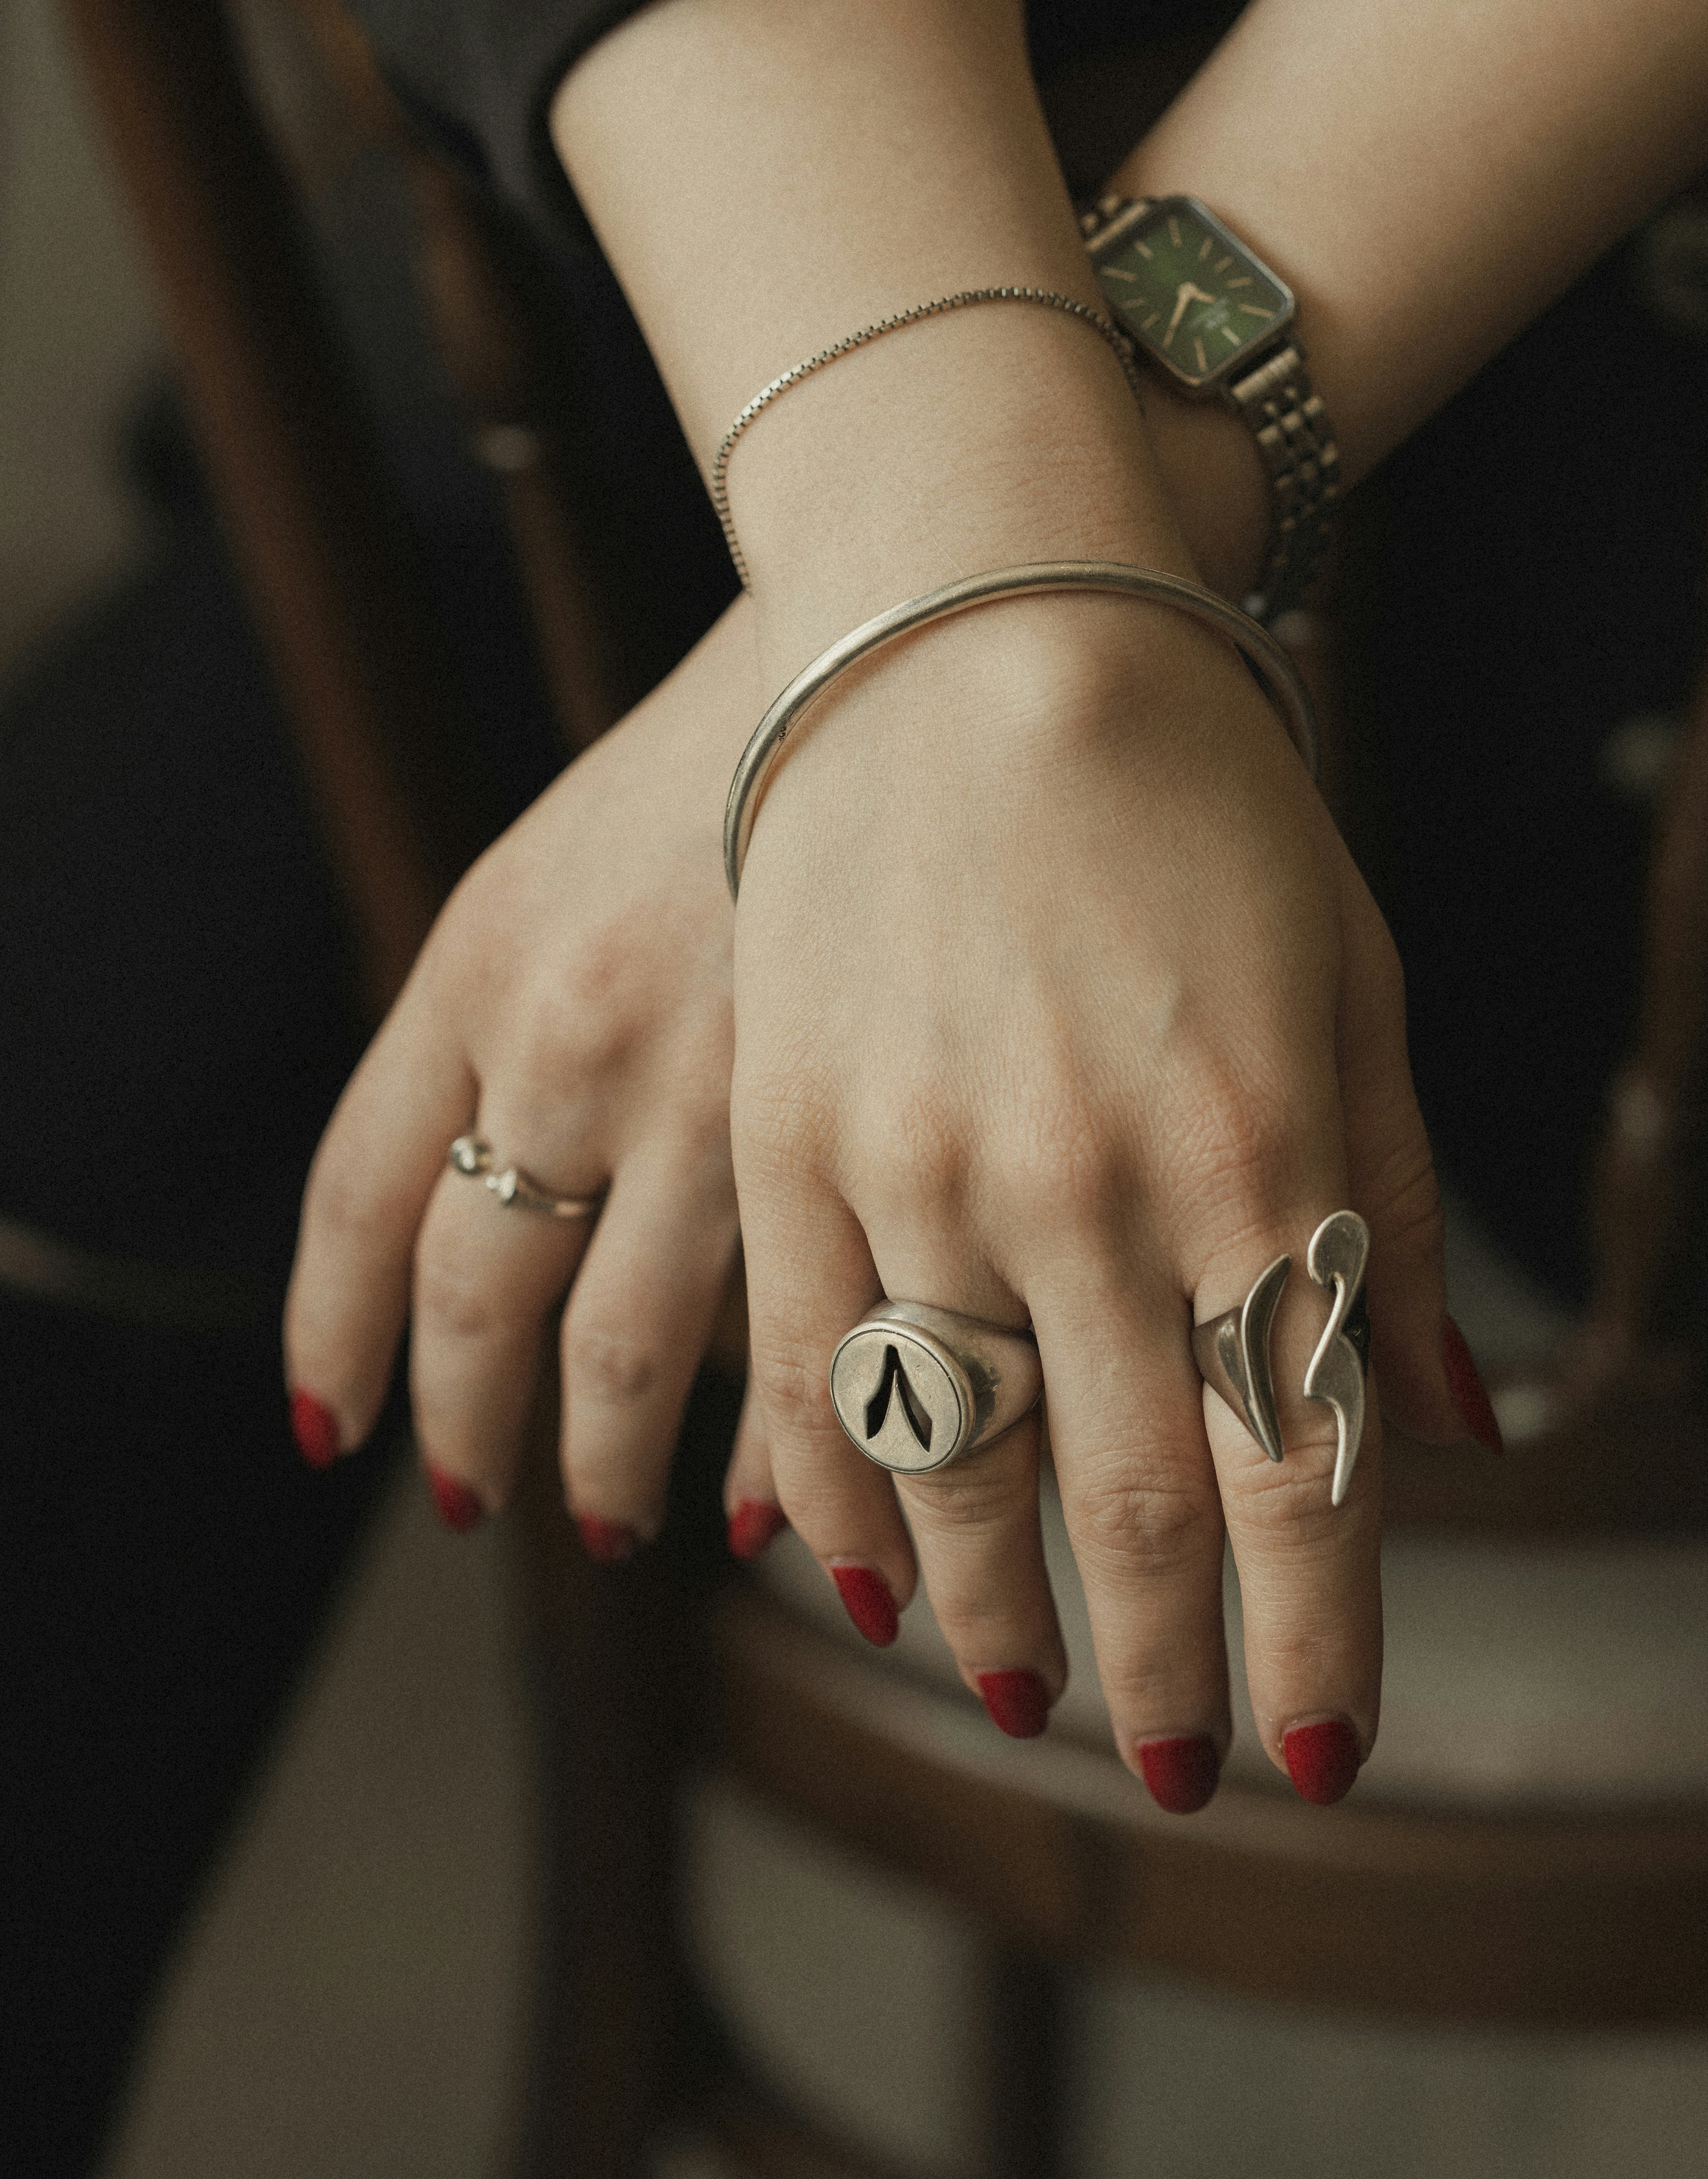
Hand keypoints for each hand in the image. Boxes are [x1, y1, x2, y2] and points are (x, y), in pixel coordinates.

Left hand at [284, 597, 780, 1554]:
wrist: (904, 656)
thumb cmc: (733, 762)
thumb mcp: (556, 870)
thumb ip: (496, 1027)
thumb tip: (480, 1203)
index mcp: (481, 965)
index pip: (361, 1199)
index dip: (336, 1333)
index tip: (332, 1421)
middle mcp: (570, 1042)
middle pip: (474, 1298)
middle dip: (463, 1429)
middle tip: (468, 1496)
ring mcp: (707, 1094)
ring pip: (615, 1355)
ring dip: (600, 1464)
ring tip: (604, 1522)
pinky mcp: (844, 1131)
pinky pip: (778, 1345)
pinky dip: (764, 1446)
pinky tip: (761, 1499)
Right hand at [729, 588, 1476, 1800]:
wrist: (987, 631)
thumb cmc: (1208, 805)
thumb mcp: (1355, 989)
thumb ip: (1396, 1215)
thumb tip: (1458, 1425)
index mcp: (1262, 1157)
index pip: (1303, 1474)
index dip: (1312, 1644)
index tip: (1308, 1752)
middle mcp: (1095, 1190)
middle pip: (1132, 1504)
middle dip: (1161, 1665)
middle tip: (1165, 1757)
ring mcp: (925, 1167)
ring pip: (953, 1467)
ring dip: (990, 1609)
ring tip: (1023, 1685)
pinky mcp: (790, 1134)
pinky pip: (795, 1369)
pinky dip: (826, 1496)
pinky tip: (849, 1575)